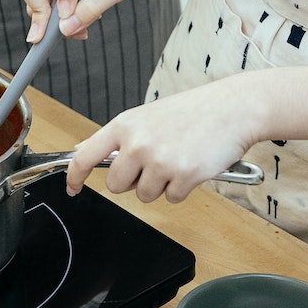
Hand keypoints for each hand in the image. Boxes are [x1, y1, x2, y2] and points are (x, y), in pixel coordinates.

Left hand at [66, 80, 259, 202]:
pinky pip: (172, 198)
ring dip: (160, 185)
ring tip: (177, 159)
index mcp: (126, 125)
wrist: (234, 108)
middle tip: (155, 163)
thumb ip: (117, 137)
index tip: (72, 187)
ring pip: (144, 195)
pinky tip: (192, 165)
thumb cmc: (195, 111)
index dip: (74, 176)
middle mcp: (138, 143)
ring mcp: (160, 161)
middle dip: (132, 182)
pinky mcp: (183, 176)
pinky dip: (182, 188)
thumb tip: (83, 149)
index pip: (85, 156)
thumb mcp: (147, 116)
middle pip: (115, 185)